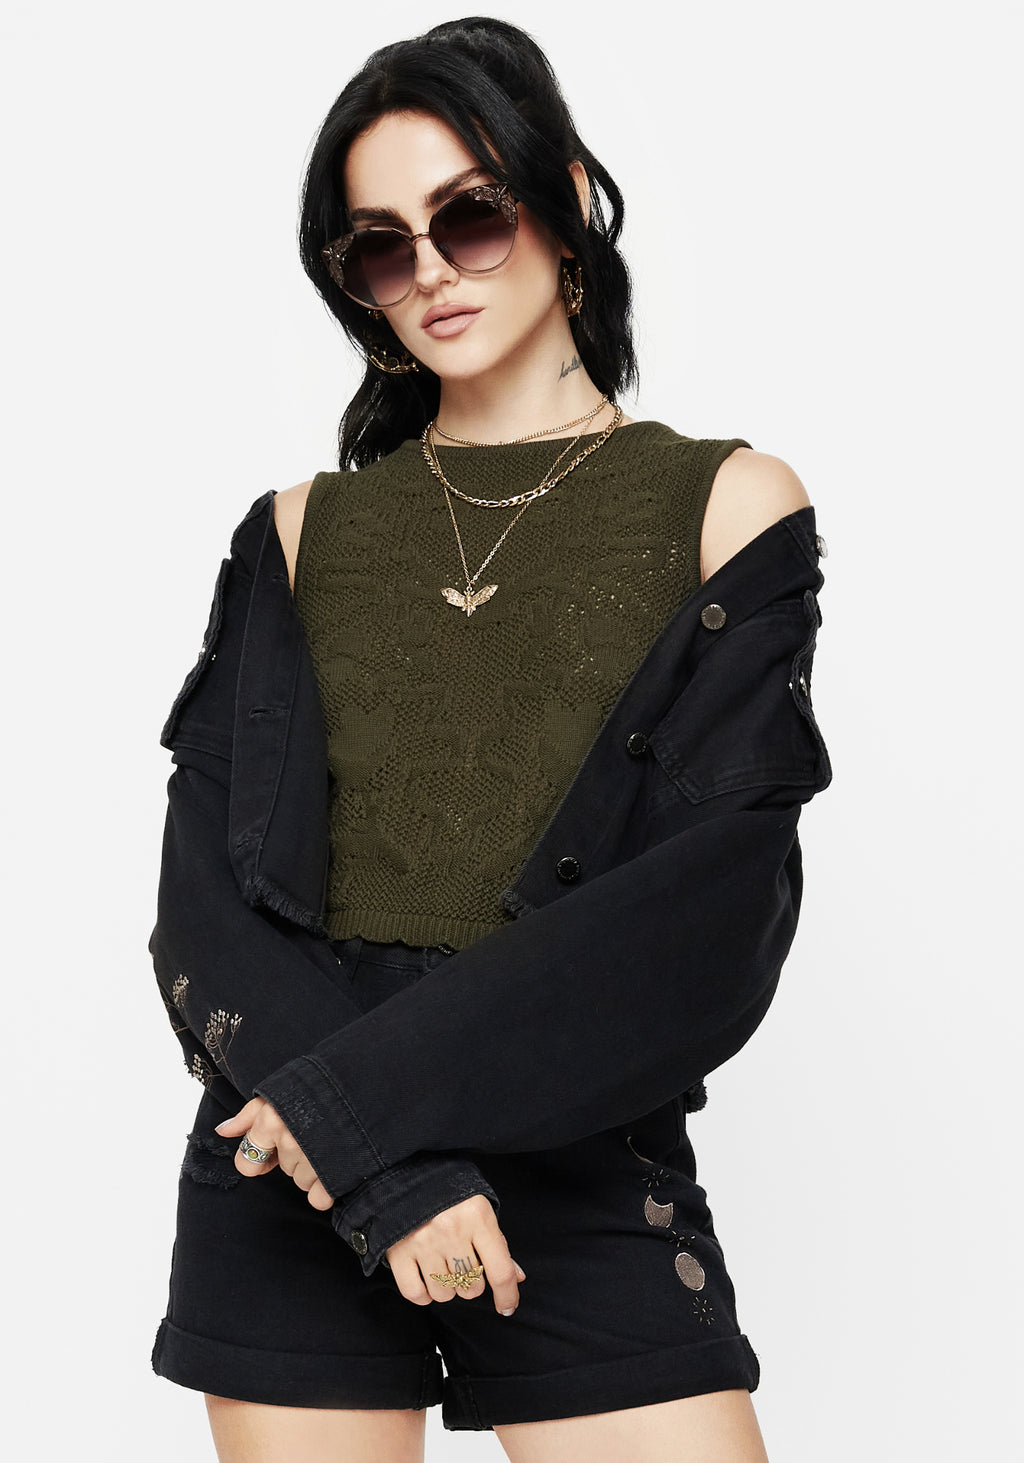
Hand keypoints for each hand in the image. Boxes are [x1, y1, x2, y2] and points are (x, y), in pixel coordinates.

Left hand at [215, 1096, 333, 1211]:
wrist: (369, 1085)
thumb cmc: (321, 1087)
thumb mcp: (282, 1092)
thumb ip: (250, 1114)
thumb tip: (223, 1131)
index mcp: (271, 1119)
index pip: (247, 1162)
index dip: (261, 1156)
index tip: (274, 1148)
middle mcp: (289, 1140)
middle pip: (282, 1170)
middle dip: (296, 1156)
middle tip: (316, 1133)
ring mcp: (312, 1159)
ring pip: (301, 1183)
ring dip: (314, 1170)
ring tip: (331, 1145)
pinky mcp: (334, 1176)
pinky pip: (319, 1198)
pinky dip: (328, 1188)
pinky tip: (338, 1166)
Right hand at [385, 1194, 526, 1315]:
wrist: (407, 1171)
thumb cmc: (451, 1192)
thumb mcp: (480, 1208)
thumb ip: (498, 1243)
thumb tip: (517, 1277)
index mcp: (477, 1216)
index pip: (500, 1271)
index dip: (508, 1295)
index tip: (507, 1307)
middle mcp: (451, 1230)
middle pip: (472, 1287)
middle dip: (472, 1282)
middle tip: (464, 1263)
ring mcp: (423, 1241)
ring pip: (444, 1294)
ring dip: (447, 1288)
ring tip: (443, 1265)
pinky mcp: (398, 1251)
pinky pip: (415, 1294)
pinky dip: (423, 1294)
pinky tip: (426, 1278)